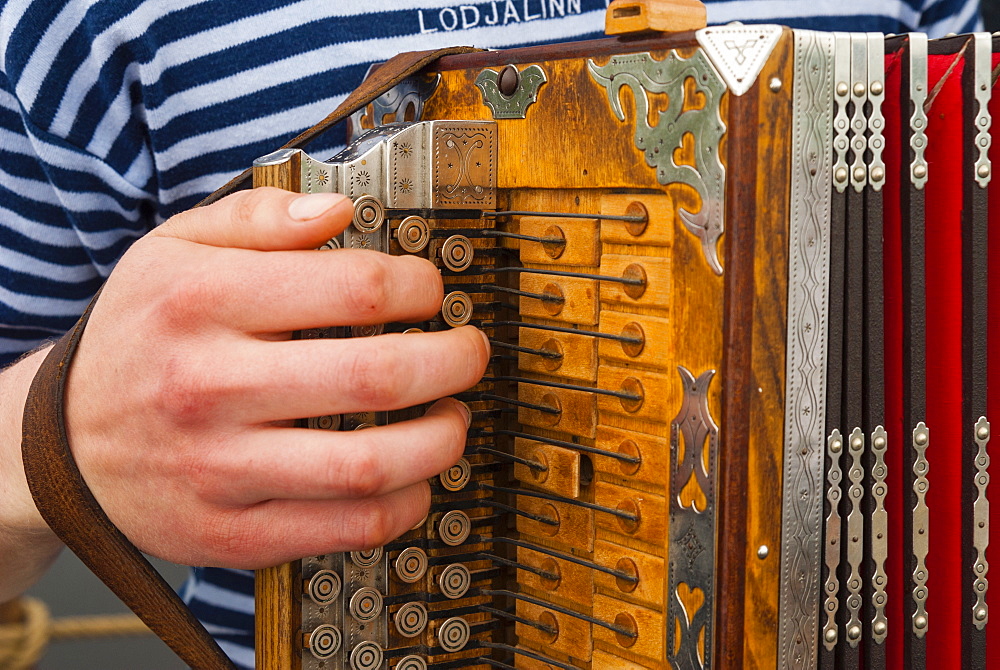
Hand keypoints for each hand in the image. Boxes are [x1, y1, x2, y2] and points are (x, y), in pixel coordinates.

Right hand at [56, 187, 488, 568]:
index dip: (418, 285)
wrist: (63, 443)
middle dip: (453, 360)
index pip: (352, 288)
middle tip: (470, 352)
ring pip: (369, 463)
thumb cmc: (139, 336)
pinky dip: (404, 503)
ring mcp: (221, 468)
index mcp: (202, 301)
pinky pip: (346, 528)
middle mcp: (211, 385)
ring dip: (441, 439)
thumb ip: (256, 217)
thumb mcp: (173, 249)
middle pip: (375, 377)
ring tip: (452, 416)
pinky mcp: (232, 532)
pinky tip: (416, 476)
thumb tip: (337, 211)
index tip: (431, 290)